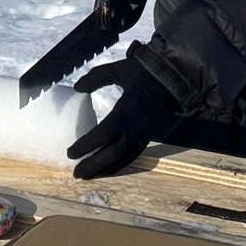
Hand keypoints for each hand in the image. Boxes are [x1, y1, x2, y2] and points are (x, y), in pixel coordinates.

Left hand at [67, 42, 181, 180]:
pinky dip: (118, 165)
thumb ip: (97, 77)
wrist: (175, 77)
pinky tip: (107, 169)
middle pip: (112, 154)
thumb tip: (77, 88)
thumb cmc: (145, 72)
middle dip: (93, 166)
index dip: (86, 146)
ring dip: (104, 170)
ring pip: (123, 159)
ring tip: (87, 176)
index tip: (70, 152)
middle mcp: (135, 128)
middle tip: (76, 173)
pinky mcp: (148, 137)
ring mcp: (144, 135)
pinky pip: (132, 156)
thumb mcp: (118, 70)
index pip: (103, 134)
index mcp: (126, 111)